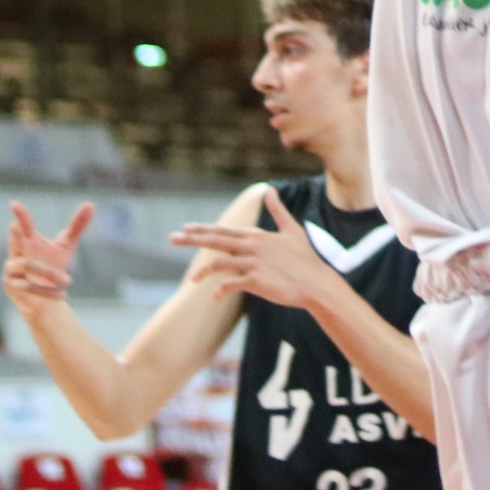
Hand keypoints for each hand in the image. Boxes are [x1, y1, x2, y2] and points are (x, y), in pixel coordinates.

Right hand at [2, 200, 93, 318]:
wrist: (46, 300)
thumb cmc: (54, 267)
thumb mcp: (67, 246)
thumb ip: (77, 226)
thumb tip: (91, 204)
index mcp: (29, 241)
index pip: (24, 226)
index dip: (20, 215)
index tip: (13, 204)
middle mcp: (17, 253)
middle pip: (16, 244)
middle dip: (17, 238)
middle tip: (13, 226)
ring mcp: (11, 270)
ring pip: (27, 266)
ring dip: (49, 273)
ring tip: (68, 280)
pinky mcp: (11, 287)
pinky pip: (28, 287)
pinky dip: (47, 291)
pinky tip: (63, 295)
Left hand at [169, 188, 331, 309]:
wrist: (316, 283)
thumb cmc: (306, 258)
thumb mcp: (293, 230)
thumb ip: (279, 211)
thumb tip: (270, 191)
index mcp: (258, 235)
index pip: (225, 230)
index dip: (204, 228)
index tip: (186, 228)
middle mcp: (253, 246)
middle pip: (216, 241)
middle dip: (192, 239)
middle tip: (173, 238)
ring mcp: (253, 263)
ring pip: (219, 263)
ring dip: (203, 271)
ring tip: (192, 280)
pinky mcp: (256, 281)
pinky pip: (230, 285)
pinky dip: (219, 291)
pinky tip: (214, 298)